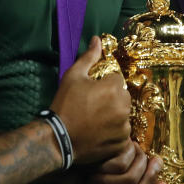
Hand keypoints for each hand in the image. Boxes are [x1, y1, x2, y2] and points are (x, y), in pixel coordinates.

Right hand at [51, 36, 131, 164]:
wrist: (58, 138)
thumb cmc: (65, 104)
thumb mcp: (73, 76)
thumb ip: (89, 57)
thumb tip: (98, 39)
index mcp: (115, 89)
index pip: (117, 80)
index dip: (104, 84)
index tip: (92, 92)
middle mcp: (124, 107)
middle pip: (122, 98)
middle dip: (111, 100)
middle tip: (92, 107)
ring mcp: (124, 127)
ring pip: (124, 116)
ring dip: (114, 117)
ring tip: (95, 121)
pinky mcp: (121, 144)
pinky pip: (123, 135)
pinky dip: (115, 134)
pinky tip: (100, 133)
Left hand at [81, 140, 166, 183]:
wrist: (53, 147)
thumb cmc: (80, 153)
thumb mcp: (105, 162)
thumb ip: (125, 165)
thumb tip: (155, 164)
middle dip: (150, 177)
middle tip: (157, 161)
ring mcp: (96, 181)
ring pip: (129, 179)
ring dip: (138, 163)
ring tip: (138, 148)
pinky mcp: (90, 168)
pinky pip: (119, 164)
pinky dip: (123, 154)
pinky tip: (122, 144)